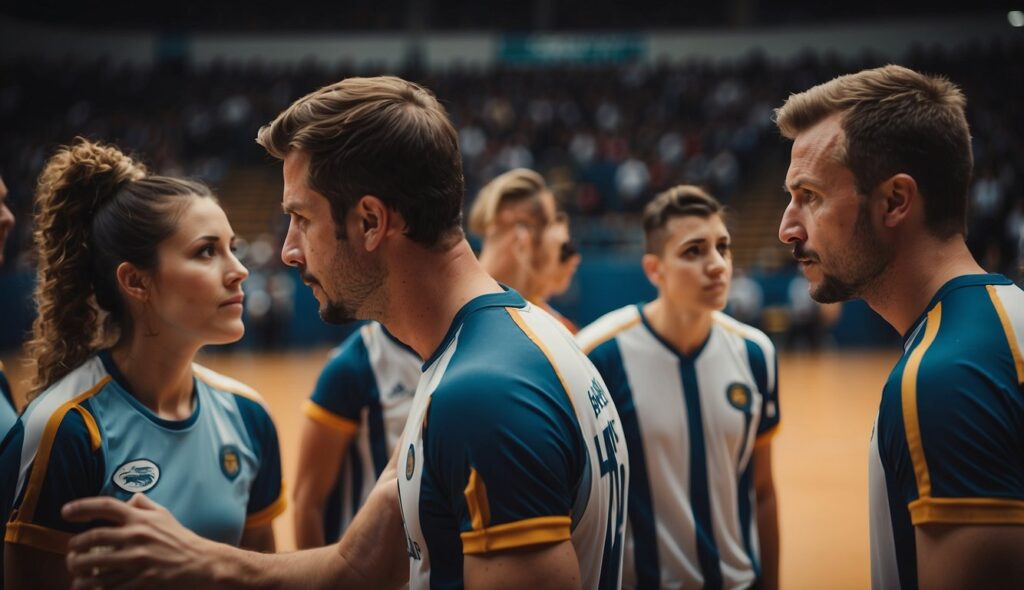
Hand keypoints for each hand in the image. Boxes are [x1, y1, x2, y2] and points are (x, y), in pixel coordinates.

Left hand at [62, 492, 221, 589]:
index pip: (106, 506)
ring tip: (74, 571)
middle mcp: (136, 537)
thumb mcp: (164, 515)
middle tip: (70, 550)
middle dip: (74, 545)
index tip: (65, 512)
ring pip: (96, 566)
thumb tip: (129, 498)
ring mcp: (138, 560)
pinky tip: (89, 586)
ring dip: (79, 569)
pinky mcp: (141, 580)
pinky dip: (96, 587)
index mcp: (141, 519)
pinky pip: (110, 585)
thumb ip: (145, 505)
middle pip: (93, 538)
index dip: (82, 507)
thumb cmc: (180, 538)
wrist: (200, 563)